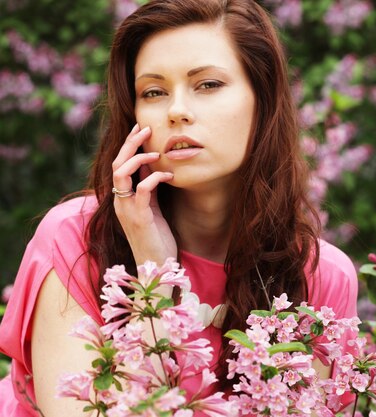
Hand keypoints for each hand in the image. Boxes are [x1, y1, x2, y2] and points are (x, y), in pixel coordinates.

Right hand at [112, 124, 176, 268]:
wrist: (156, 266)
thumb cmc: (157, 238)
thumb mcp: (153, 208)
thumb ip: (150, 189)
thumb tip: (155, 167)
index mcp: (123, 198)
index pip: (119, 165)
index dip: (128, 146)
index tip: (140, 129)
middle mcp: (121, 202)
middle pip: (117, 164)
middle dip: (129, 144)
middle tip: (144, 128)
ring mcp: (128, 210)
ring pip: (122, 174)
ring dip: (138, 159)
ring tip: (156, 151)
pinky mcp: (139, 218)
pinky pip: (142, 191)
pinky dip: (154, 178)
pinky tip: (168, 175)